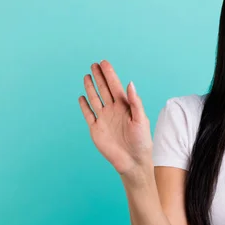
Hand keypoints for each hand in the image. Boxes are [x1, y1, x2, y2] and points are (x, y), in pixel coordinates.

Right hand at [78, 60, 152, 177]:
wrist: (133, 161)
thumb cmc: (141, 141)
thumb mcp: (141, 119)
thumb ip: (135, 101)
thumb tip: (130, 83)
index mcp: (125, 106)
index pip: (115, 86)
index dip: (109, 74)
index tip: (104, 62)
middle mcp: (113, 110)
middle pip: (104, 89)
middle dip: (99, 77)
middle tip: (94, 64)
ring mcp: (104, 119)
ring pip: (95, 99)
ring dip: (91, 88)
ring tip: (87, 76)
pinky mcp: (96, 129)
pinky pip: (88, 114)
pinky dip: (84, 106)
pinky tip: (82, 97)